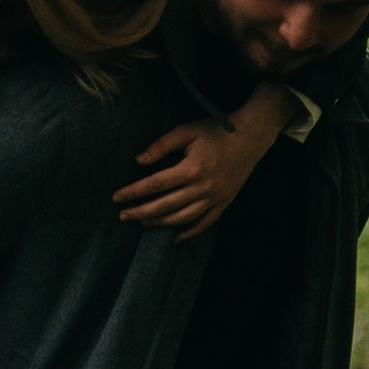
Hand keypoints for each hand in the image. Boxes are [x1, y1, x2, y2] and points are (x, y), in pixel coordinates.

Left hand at [114, 86, 289, 234]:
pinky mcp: (224, 202)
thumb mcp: (186, 131)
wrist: (251, 137)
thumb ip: (161, 146)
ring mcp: (214, 198)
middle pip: (165, 205)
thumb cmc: (216, 131)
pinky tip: (175, 238)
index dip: (134, 192)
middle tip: (123, 216)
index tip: (117, 197)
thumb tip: (138, 161)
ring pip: (183, 217)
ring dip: (160, 223)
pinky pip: (205, 222)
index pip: (155, 184)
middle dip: (141, 212)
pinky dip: (190, 232)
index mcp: (191, 169)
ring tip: (142, 223)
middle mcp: (202, 187)